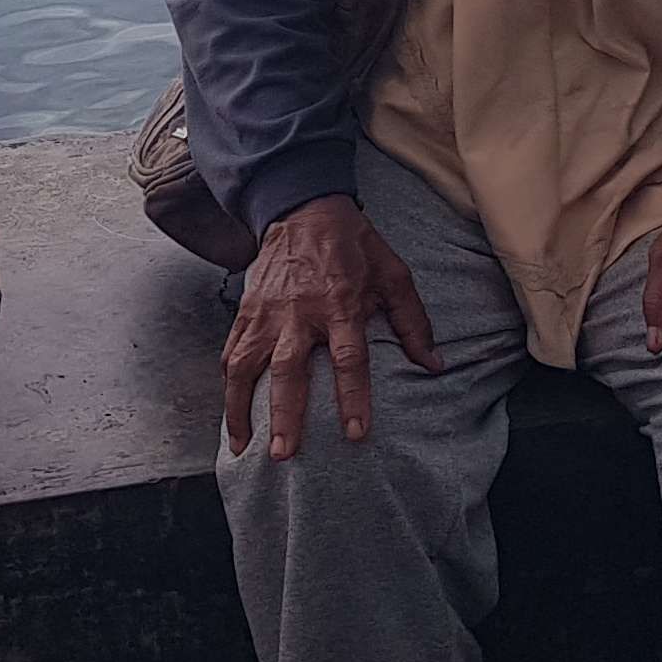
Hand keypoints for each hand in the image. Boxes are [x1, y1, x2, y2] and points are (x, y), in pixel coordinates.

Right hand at [222, 195, 444, 460]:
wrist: (303, 207)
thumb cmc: (354, 245)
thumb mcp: (393, 274)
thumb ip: (413, 322)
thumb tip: (434, 366)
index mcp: (339, 303)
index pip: (348, 358)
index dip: (353, 397)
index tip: (356, 433)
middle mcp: (298, 311)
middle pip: (288, 370)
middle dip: (284, 414)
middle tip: (283, 454)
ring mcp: (266, 312)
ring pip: (246, 366)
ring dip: (240, 408)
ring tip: (241, 447)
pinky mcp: (245, 311)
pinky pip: (230, 352)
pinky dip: (227, 385)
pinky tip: (230, 414)